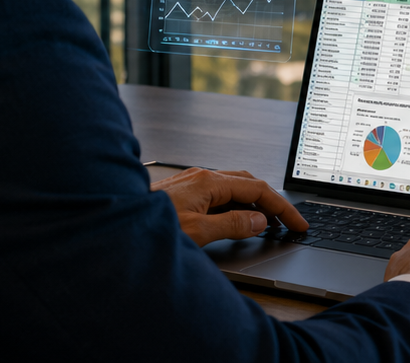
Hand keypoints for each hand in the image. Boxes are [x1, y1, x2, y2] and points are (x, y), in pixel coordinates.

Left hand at [151, 168, 307, 245]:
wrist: (111, 226)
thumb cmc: (145, 227)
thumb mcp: (197, 232)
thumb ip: (232, 225)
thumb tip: (259, 221)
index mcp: (209, 182)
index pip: (258, 190)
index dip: (283, 208)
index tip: (298, 224)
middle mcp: (201, 177)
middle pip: (249, 183)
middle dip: (272, 202)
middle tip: (289, 223)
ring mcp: (191, 183)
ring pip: (234, 188)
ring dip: (254, 203)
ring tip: (268, 224)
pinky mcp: (182, 193)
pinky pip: (219, 194)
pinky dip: (236, 206)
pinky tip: (235, 221)